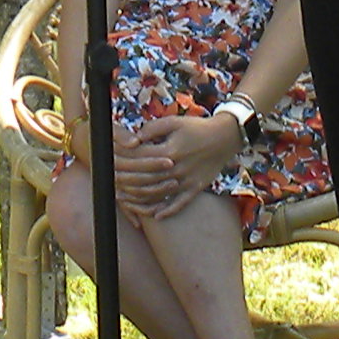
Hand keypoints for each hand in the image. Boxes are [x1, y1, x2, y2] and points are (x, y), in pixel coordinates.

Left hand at [111, 115, 229, 221]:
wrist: (226, 137)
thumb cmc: (197, 127)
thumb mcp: (174, 122)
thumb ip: (152, 129)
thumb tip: (134, 139)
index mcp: (170, 151)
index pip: (141, 160)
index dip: (125, 162)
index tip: (113, 163)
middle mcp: (177, 169)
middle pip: (146, 180)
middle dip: (127, 183)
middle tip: (113, 185)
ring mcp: (187, 181)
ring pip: (159, 195)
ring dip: (141, 200)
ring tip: (126, 202)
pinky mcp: (196, 188)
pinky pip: (180, 204)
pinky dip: (167, 212)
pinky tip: (156, 217)